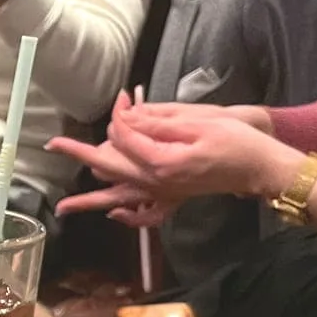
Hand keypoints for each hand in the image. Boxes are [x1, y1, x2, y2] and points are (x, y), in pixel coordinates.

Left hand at [50, 97, 305, 220]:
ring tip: (64, 208)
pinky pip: (146, 214)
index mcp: (159, 163)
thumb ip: (156, 123)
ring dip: (90, 201)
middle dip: (81, 154)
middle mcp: (155, 183)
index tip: (123, 101)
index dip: (118, 117)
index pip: (122, 139)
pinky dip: (129, 215)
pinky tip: (116, 213)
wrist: (263, 165)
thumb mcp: (196, 123)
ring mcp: (164, 194)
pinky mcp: (174, 198)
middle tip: (54, 145)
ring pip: (118, 198)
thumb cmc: (236, 139)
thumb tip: (125, 118)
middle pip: (108, 170)